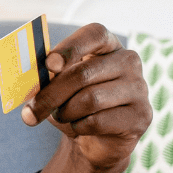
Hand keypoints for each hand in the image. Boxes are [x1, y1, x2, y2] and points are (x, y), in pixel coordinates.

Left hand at [24, 23, 149, 171]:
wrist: (95, 138)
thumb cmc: (73, 102)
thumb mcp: (57, 84)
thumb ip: (48, 75)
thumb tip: (30, 77)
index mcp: (107, 44)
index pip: (94, 34)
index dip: (69, 48)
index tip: (48, 65)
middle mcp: (128, 61)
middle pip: (83, 74)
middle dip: (50, 94)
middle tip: (30, 111)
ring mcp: (139, 88)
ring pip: (90, 100)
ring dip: (65, 112)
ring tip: (61, 116)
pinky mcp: (142, 115)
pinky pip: (99, 121)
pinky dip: (79, 127)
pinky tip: (79, 126)